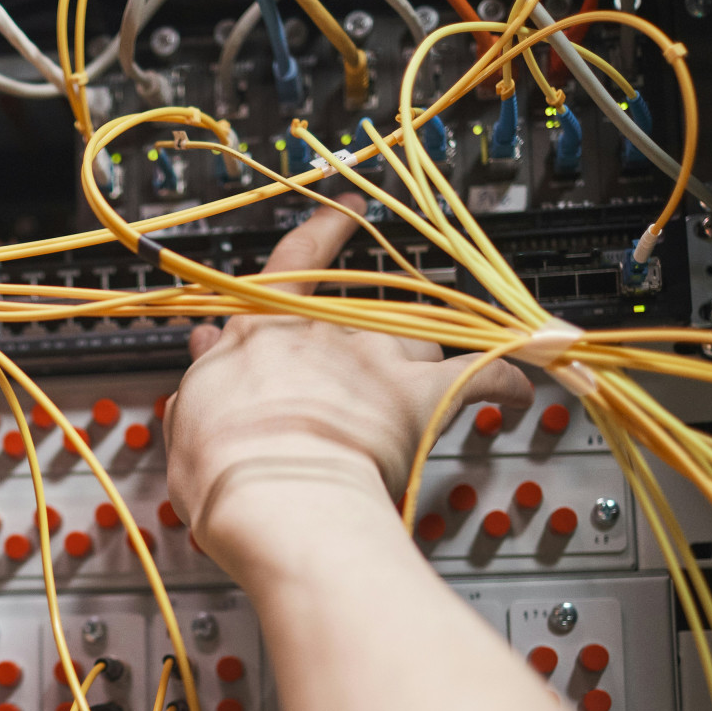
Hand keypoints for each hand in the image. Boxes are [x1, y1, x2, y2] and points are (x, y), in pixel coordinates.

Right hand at [163, 196, 530, 573]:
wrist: (281, 501)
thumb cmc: (227, 472)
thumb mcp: (192, 420)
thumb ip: (205, 379)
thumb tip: (206, 349)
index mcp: (265, 332)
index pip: (297, 260)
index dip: (322, 231)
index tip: (344, 210)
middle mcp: (327, 334)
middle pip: (362, 311)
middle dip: (369, 326)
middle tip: (372, 346)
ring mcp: (379, 362)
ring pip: (416, 336)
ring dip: (420, 352)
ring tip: (421, 378)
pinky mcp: (423, 397)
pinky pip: (482, 377)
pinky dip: (505, 382)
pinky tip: (519, 394)